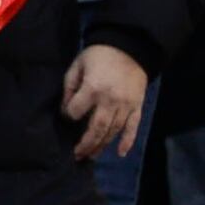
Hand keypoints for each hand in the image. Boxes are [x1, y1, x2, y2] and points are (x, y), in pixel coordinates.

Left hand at [66, 41, 152, 162]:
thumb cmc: (99, 56)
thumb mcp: (77, 66)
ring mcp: (126, 105)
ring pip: (113, 131)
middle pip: (96, 129)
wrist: (130, 47)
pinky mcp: (138, 106)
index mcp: (93, 89)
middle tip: (76, 155)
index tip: (66, 116)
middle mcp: (111, 101)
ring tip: (91, 156)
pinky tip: (120, 153)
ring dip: (102, 145)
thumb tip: (66, 108)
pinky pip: (133, 127)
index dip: (68, 115)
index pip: (75, 111)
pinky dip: (128, 141)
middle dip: (85, 144)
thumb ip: (69, 87)